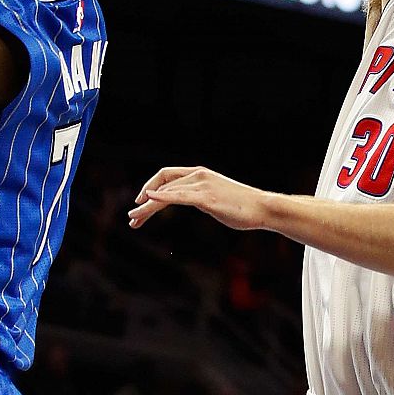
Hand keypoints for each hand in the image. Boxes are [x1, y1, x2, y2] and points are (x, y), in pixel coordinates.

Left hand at [128, 166, 269, 230]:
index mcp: (199, 174)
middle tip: (131, 218)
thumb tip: (193, 202)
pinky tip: (149, 201)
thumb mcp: (216, 197)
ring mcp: (202, 186)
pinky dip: (161, 197)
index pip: (167, 176)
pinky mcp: (206, 198)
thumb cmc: (242, 206)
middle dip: (143, 201)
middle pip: (161, 184)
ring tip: (134, 220)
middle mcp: (198, 176)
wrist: (262, 208)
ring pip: (166, 194)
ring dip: (147, 207)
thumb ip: (201, 197)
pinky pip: (178, 196)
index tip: (141, 203)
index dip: (150, 187)